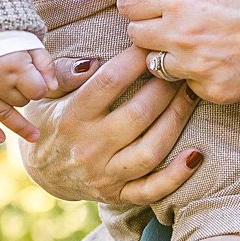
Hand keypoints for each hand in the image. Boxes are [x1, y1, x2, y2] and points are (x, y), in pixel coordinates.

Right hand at [0, 47, 59, 143]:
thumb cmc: (8, 36)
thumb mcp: (32, 44)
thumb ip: (46, 65)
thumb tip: (53, 88)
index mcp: (15, 67)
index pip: (37, 92)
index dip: (40, 87)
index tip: (38, 80)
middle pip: (21, 102)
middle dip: (26, 95)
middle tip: (23, 81)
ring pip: (5, 114)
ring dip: (20, 127)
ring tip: (35, 136)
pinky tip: (1, 139)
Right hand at [17, 46, 203, 204]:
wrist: (42, 172)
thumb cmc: (52, 120)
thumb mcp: (46, 94)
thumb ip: (64, 74)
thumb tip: (92, 62)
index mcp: (72, 117)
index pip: (108, 82)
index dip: (134, 60)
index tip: (150, 46)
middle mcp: (90, 148)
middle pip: (138, 114)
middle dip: (165, 86)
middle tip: (179, 68)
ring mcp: (105, 175)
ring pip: (151, 150)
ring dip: (177, 120)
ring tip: (191, 96)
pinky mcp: (118, 195)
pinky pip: (152, 189)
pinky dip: (177, 175)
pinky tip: (196, 155)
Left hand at [117, 0, 239, 104]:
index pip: (127, 4)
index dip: (140, 1)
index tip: (156, 2)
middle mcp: (181, 32)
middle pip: (135, 35)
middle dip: (151, 27)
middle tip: (180, 22)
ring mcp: (196, 65)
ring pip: (156, 64)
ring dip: (170, 54)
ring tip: (200, 42)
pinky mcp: (214, 91)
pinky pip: (187, 85)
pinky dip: (198, 75)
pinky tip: (221, 59)